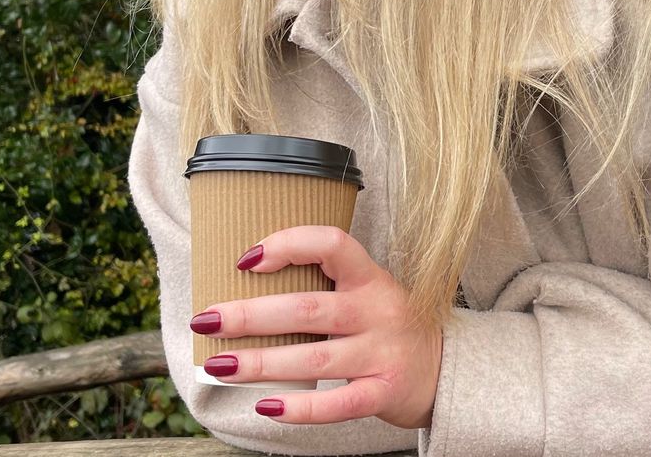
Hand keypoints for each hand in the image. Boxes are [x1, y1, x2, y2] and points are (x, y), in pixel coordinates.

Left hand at [190, 225, 442, 428]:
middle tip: (207, 319)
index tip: (247, 259)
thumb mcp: (367, 290)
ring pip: (314, 358)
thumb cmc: (387, 323)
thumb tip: (247, 287)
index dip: (289, 244)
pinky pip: (336, 403)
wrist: (442, 368)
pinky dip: (299, 408)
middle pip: (308, 308)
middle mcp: (378, 309)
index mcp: (370, 276)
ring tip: (220, 365)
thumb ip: (325, 285)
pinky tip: (266, 405)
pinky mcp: (383, 392)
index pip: (333, 243)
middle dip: (251, 314)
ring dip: (261, 363)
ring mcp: (382, 352)